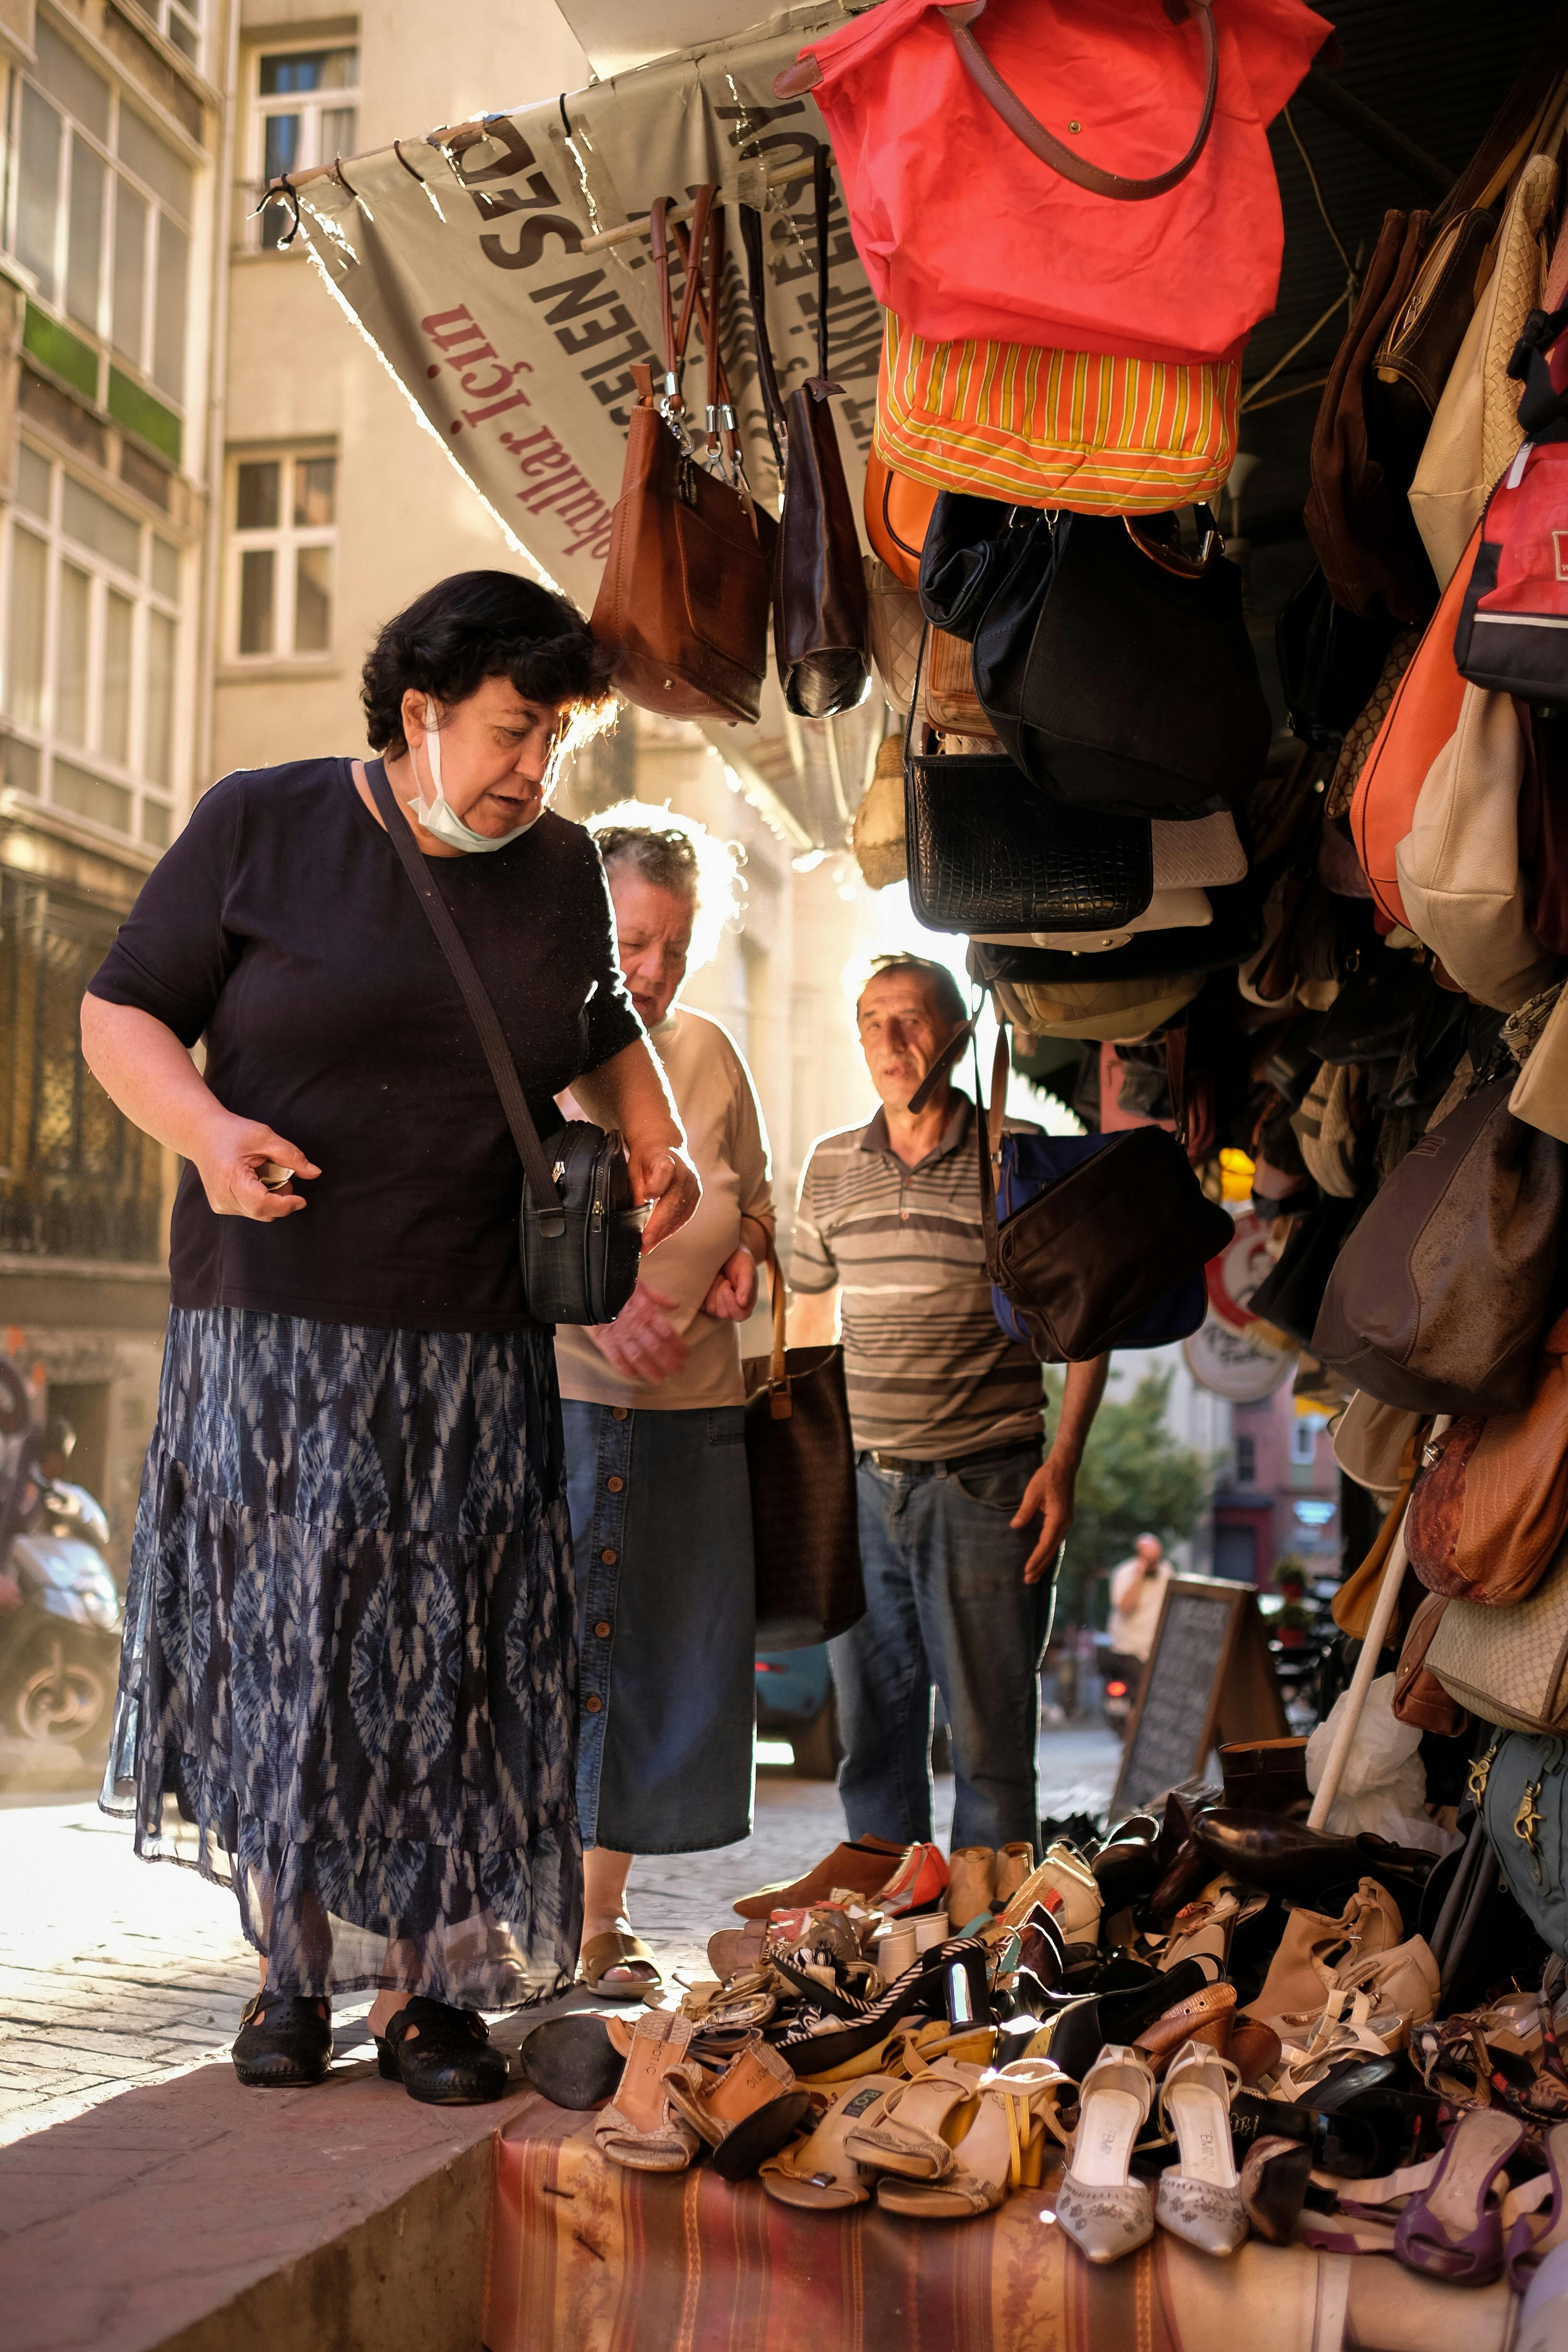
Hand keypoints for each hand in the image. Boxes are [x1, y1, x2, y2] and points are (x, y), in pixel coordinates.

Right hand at [194, 1114, 318, 1220]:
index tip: (301, 1199)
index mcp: (231, 1177)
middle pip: (263, 1211)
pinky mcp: (220, 1206)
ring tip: (263, 1172)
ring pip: (259, 1213)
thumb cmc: (232, 1132)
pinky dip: (260, 1198)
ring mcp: (220, 1204)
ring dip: (271, 1198)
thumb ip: (292, 1156)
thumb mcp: (265, 1137)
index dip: (285, 1205)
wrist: (201, 1134)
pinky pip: (250, 1210)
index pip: (261, 1204)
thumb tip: (315, 1173)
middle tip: (280, 1173)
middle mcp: (223, 1196)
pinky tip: (253, 1179)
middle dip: (281, 1198)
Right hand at [587, 1281, 687, 1383]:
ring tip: (660, 1380)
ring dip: (650, 1369)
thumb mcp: (640, 1285)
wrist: (589, 1287)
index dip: (678, 1345)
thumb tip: (676, 1305)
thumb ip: (658, 1296)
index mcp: (646, 1311)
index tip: (686, 1355)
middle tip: (678, 1371)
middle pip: (656, 1347)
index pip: (667, 1332)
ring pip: (638, 1356)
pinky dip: (625, 1368)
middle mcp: (636, 1325)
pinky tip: (634, 1376)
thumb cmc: (617, 1286)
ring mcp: (620, 1335)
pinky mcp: (604, 1340)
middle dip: (669, 1361)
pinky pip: (616, 1358)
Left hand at [629, 1141, 699, 1254]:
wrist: (664, 1145)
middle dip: (659, 1224)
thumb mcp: (634, 1167)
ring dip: (665, 1231)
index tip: (647, 1198)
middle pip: (674, 1200)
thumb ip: (637, 1189)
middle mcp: (684, 1171)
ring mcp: (693, 1183)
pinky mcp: (696, 1194)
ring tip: (649, 1245)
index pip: (665, 1172)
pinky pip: (686, 1214)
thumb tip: (637, 1213)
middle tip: (645, 1241)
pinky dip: (672, 1228)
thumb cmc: (646, 1157)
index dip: (657, 1186)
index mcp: (665, 1159)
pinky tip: (661, 1237)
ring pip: (682, 1211)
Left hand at [701, 1245, 757, 1322]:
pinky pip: (700, 1304)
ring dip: (713, 1292)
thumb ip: (747, 1284)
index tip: (728, 1285)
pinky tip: (709, 1281)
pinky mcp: (703, 1303)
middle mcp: (731, 1308)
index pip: (740, 1315)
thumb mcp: (746, 1268)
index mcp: (745, 1304)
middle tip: (724, 1279)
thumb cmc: (739, 1260)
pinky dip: (703, 1292)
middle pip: (724, 1314)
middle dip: (722, 1295)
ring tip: (718, 1278)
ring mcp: (717, 1306)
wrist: (725, 1251)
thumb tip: (742, 1303)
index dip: (732, 1303)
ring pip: (712, 1309)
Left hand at [1012, 1452, 1078, 1584]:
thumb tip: (1015, 1526)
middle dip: (1040, 1566)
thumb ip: (1025, 1510)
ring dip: (1044, 1561)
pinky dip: (1047, 1551)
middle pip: (1051, 1550)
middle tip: (1028, 1580)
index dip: (1036, 1559)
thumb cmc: (1047, 1478)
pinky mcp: (1062, 1520)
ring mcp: (1065, 1523)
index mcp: (1058, 1518)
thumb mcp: (1033, 1492)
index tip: (1027, 1570)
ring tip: (1033, 1575)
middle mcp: (1064, 1524)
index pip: (1045, 1544)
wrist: (1063, 1467)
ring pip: (1054, 1547)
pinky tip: (1041, 1558)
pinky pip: (1054, 1540)